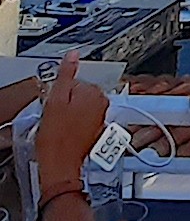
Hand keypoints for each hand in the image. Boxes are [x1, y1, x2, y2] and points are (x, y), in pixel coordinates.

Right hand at [35, 51, 108, 185]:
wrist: (61, 165)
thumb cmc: (57, 136)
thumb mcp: (55, 100)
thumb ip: (66, 75)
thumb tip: (73, 55)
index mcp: (95, 93)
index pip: (75, 82)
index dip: (61, 92)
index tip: (55, 103)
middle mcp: (103, 103)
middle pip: (81, 93)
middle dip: (68, 101)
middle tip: (57, 115)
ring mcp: (102, 116)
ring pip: (82, 106)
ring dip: (72, 112)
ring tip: (62, 124)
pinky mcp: (98, 128)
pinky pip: (85, 118)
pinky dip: (76, 122)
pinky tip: (67, 131)